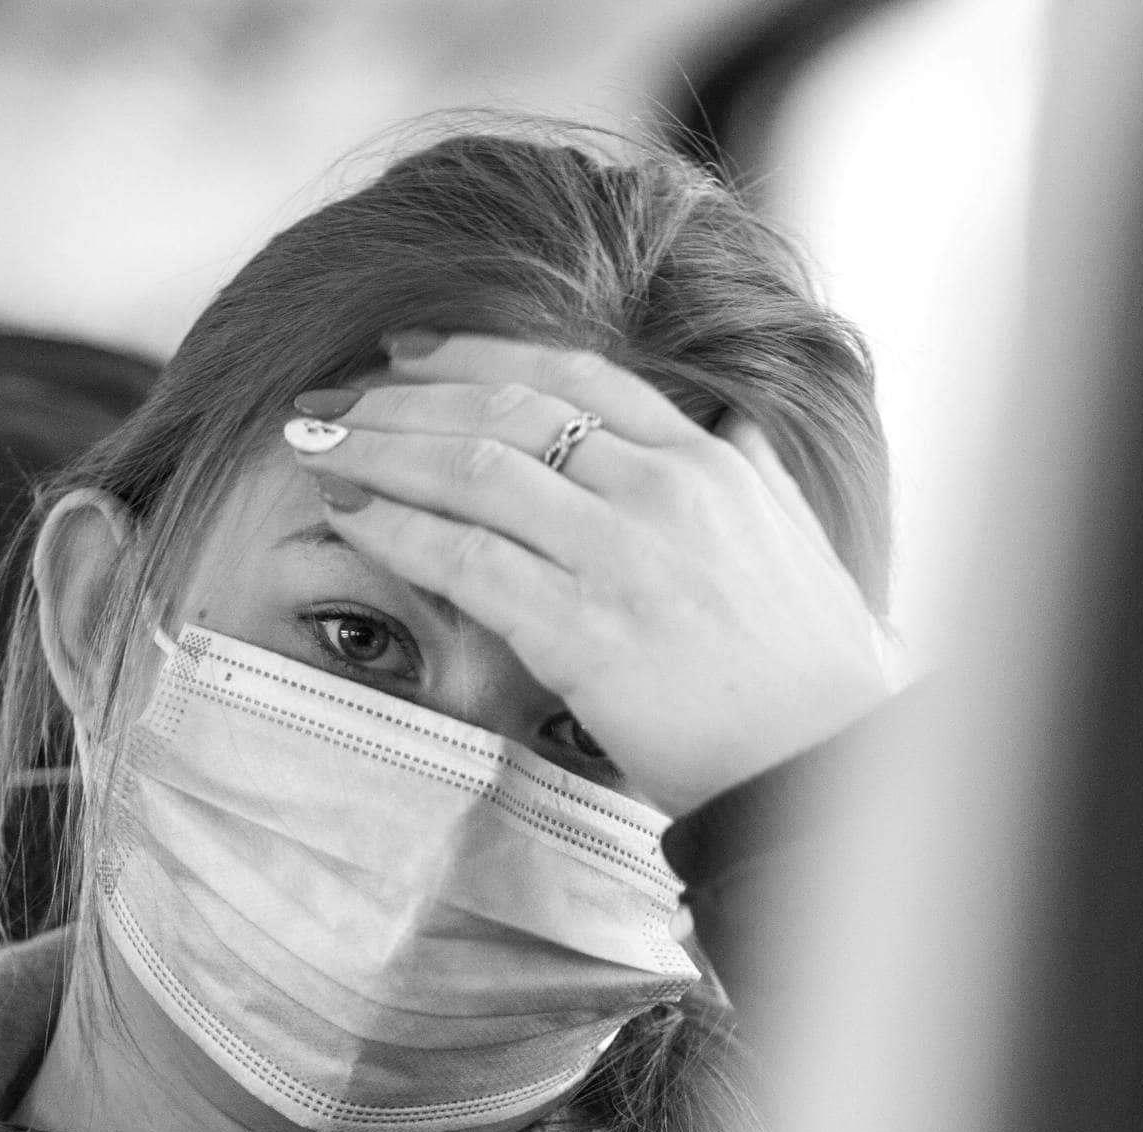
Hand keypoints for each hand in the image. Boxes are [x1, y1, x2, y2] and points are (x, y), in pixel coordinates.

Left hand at [286, 333, 886, 818]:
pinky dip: (396, 528)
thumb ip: (757, 476)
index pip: (575, 375)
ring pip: (473, 470)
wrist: (827, 767)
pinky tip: (350, 517)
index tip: (405, 354)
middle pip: (505, 408)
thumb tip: (735, 426)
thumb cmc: (813, 675)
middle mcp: (662, 491)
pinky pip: (466, 559)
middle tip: (326, 402)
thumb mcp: (796, 542)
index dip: (475, 354)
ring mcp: (622, 557)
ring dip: (378, 450)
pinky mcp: (585, 631)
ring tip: (314, 448)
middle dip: (399, 398)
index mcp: (708, 462)